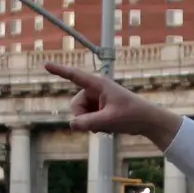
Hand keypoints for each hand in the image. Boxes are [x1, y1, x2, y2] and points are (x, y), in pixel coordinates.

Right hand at [45, 62, 182, 148]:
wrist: (148, 121)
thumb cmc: (132, 115)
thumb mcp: (109, 121)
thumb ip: (89, 123)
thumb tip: (71, 125)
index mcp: (99, 85)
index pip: (75, 76)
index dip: (59, 70)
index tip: (45, 64)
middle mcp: (96, 90)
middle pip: (76, 104)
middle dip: (82, 117)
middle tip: (98, 126)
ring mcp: (98, 99)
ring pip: (81, 113)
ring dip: (90, 123)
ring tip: (107, 126)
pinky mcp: (100, 108)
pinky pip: (88, 118)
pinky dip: (94, 124)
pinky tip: (107, 128)